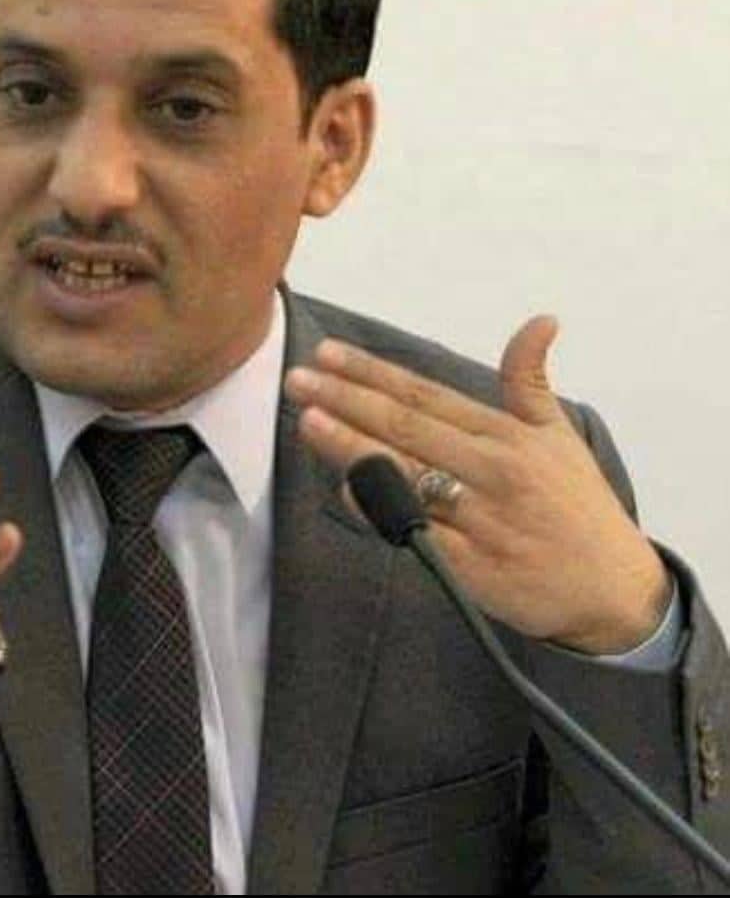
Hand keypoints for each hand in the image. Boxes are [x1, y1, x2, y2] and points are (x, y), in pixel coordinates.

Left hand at [284, 315, 670, 653]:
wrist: (614, 590)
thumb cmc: (577, 506)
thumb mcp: (560, 435)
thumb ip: (531, 381)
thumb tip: (540, 321)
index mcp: (505, 435)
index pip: (425, 394)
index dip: (373, 373)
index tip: (328, 355)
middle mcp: (491, 470)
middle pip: (406, 427)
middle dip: (347, 400)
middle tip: (298, 379)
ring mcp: (481, 518)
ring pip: (406, 474)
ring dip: (351, 445)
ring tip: (308, 420)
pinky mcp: (474, 565)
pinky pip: (416, 531)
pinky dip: (380, 509)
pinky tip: (345, 487)